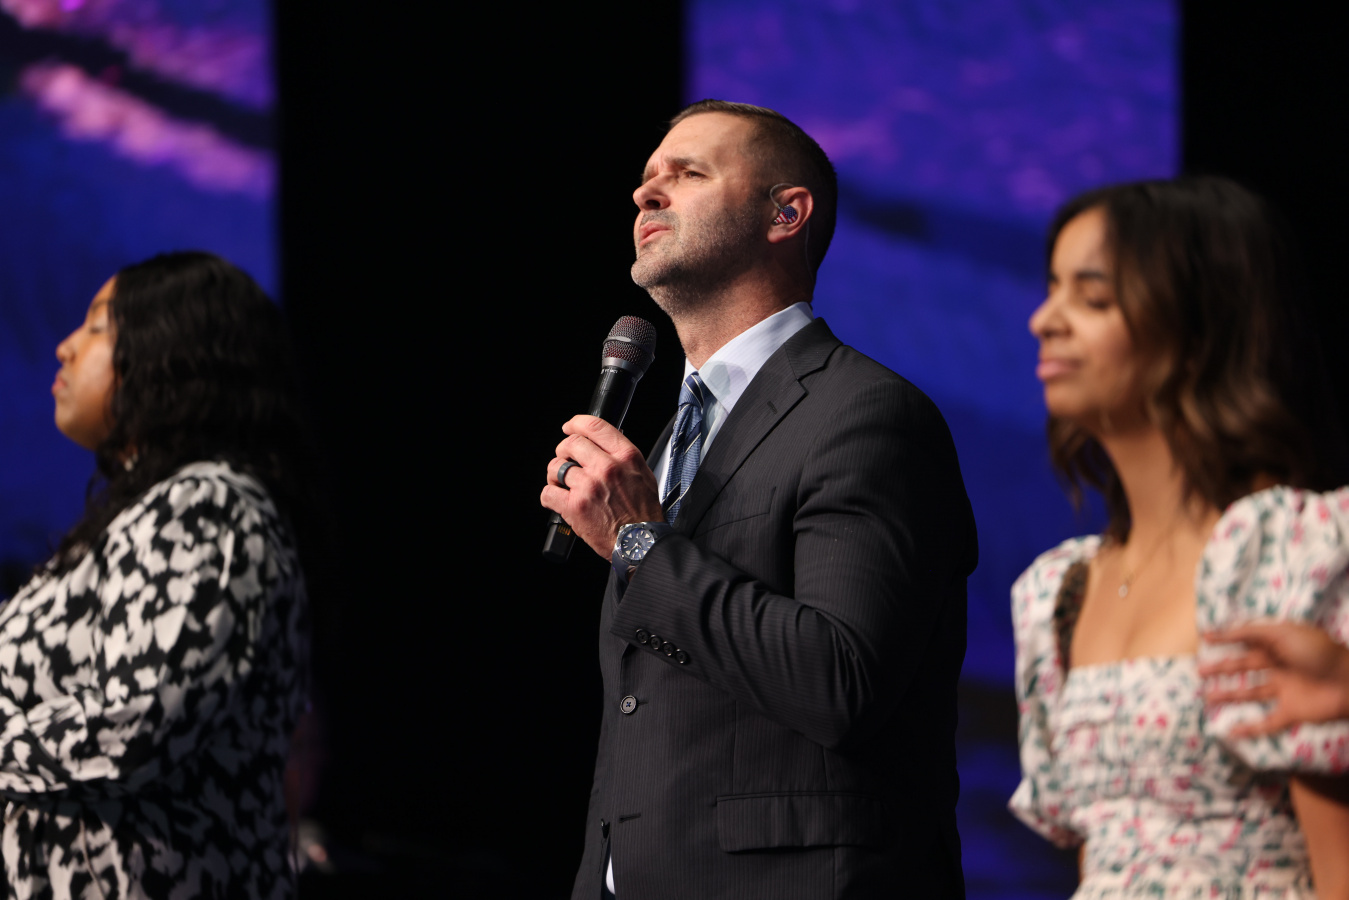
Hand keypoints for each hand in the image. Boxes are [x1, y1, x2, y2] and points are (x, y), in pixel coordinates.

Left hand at [541, 415, 664, 558]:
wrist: (640, 542)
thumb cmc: (643, 513)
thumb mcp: (643, 474)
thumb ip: (622, 456)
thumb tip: (602, 444)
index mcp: (625, 456)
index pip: (594, 426)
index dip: (576, 424)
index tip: (569, 427)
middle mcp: (606, 468)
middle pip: (571, 444)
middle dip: (564, 451)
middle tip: (566, 460)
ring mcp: (588, 486)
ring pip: (556, 467)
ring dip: (555, 475)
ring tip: (563, 484)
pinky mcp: (574, 506)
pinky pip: (548, 492)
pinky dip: (550, 496)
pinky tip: (558, 499)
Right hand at [1201, 621, 1348, 736]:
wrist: (1348, 683)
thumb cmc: (1318, 652)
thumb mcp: (1284, 632)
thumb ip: (1254, 631)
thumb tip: (1227, 630)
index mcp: (1280, 645)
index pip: (1248, 640)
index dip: (1227, 637)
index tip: (1205, 637)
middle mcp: (1281, 666)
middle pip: (1245, 666)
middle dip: (1222, 668)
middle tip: (1199, 671)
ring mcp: (1285, 690)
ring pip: (1251, 692)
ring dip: (1229, 695)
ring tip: (1207, 697)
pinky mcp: (1292, 712)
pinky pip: (1267, 722)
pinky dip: (1250, 728)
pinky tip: (1232, 732)